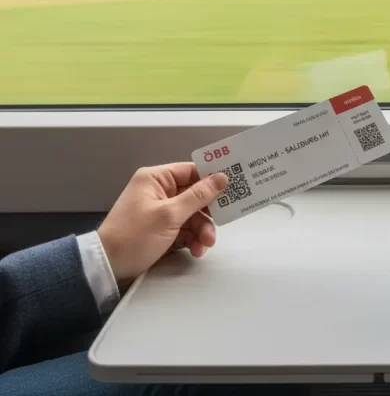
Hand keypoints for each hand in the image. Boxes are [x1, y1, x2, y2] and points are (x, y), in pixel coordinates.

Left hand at [97, 164, 227, 283]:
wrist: (107, 268)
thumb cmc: (133, 236)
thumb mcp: (169, 215)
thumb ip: (198, 196)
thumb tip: (222, 178)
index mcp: (156, 179)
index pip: (191, 171)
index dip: (212, 178)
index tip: (233, 186)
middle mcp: (159, 192)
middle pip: (195, 195)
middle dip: (208, 212)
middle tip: (223, 220)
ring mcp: (160, 212)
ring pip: (192, 215)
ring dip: (202, 229)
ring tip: (206, 244)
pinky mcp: (162, 230)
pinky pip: (185, 229)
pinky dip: (193, 239)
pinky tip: (197, 250)